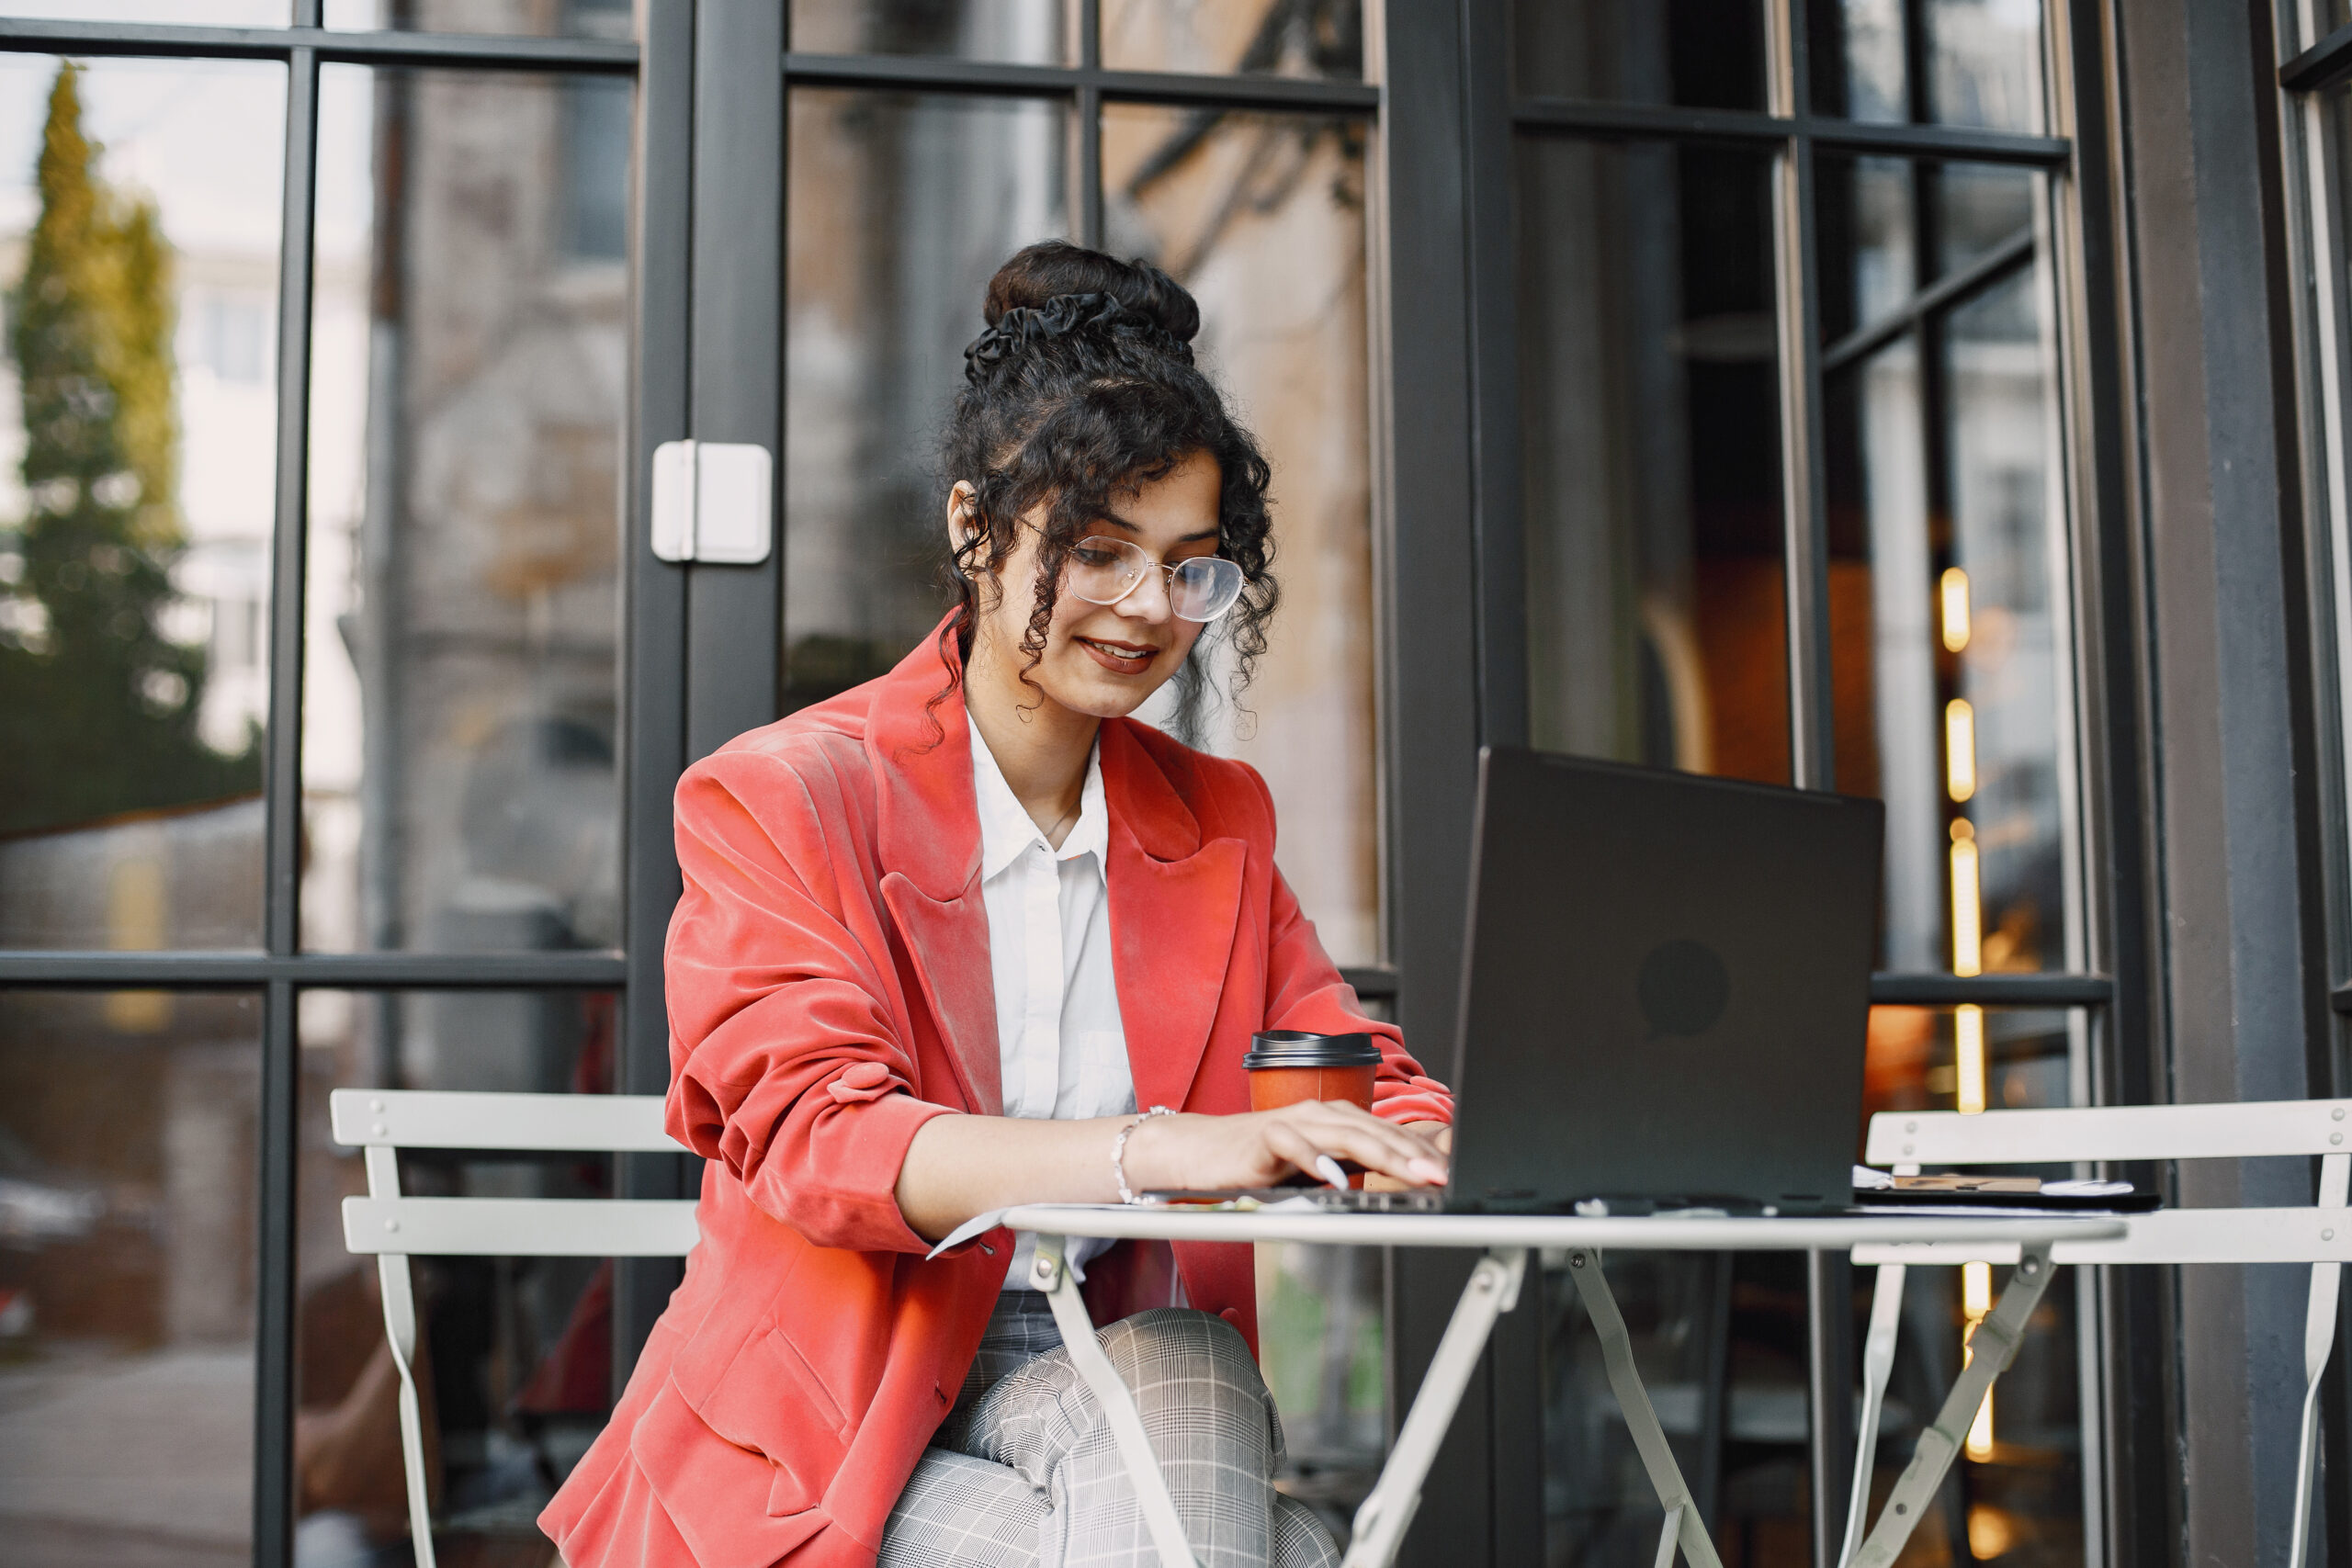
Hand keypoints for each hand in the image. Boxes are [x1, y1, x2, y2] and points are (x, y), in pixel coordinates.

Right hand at [1121, 1101, 1449, 1192]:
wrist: (1202, 1151)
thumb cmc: (1261, 1162)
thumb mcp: (1316, 1169)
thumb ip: (1351, 1170)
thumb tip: (1395, 1185)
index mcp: (1340, 1120)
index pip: (1390, 1136)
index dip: (1423, 1154)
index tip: (1453, 1175)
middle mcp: (1323, 1114)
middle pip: (1377, 1134)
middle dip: (1414, 1156)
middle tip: (1444, 1177)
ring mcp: (1296, 1122)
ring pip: (1347, 1135)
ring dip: (1382, 1154)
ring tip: (1411, 1174)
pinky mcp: (1266, 1136)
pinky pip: (1295, 1146)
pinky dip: (1316, 1161)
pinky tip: (1336, 1178)